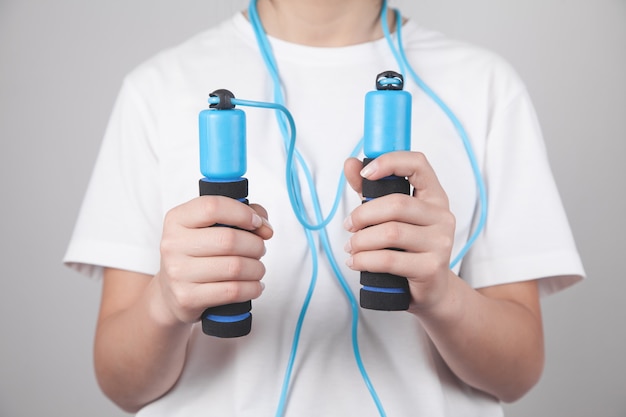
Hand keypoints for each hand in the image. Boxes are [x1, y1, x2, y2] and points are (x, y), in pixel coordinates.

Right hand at [155, 196, 272, 325]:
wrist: (170, 293)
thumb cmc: (197, 255)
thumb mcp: (208, 227)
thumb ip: (240, 215)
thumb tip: (264, 227)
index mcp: (177, 219)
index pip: (213, 207)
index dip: (243, 213)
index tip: (256, 223)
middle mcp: (173, 244)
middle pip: (229, 240)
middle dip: (255, 245)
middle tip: (259, 250)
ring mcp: (178, 273)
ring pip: (235, 267)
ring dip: (256, 268)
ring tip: (257, 268)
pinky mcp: (188, 298)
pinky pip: (233, 291)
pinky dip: (252, 288)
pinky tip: (254, 285)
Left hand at [343, 151, 454, 311]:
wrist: (431, 290)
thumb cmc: (408, 249)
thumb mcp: (389, 217)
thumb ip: (370, 190)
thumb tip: (350, 163)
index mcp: (434, 196)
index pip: (418, 164)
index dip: (390, 162)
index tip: (366, 172)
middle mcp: (442, 216)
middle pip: (396, 204)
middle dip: (363, 214)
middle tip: (349, 226)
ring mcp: (441, 243)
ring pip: (390, 233)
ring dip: (360, 241)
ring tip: (352, 247)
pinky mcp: (431, 268)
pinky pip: (388, 260)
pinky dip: (364, 260)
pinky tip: (356, 262)